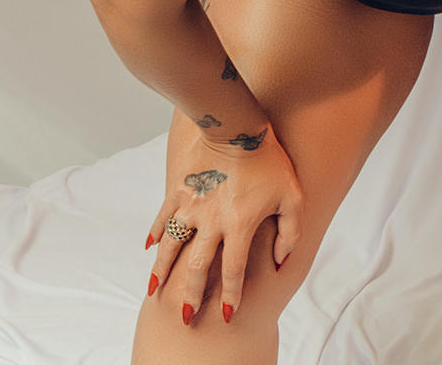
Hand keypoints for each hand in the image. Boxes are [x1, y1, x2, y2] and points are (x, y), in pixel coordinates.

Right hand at [146, 115, 302, 327]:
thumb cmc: (269, 160)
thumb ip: (290, 231)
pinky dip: (155, 233)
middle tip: (186, 316)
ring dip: (162, 271)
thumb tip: (282, 259)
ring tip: (154, 291)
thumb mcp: (292, 196)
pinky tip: (149, 248)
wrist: (236, 125)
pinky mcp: (178, 190)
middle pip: (197, 267)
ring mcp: (191, 206)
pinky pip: (163, 217)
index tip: (226, 313)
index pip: (233, 270)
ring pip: (171, 247)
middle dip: (190, 294)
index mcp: (239, 225)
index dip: (230, 294)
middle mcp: (211, 221)